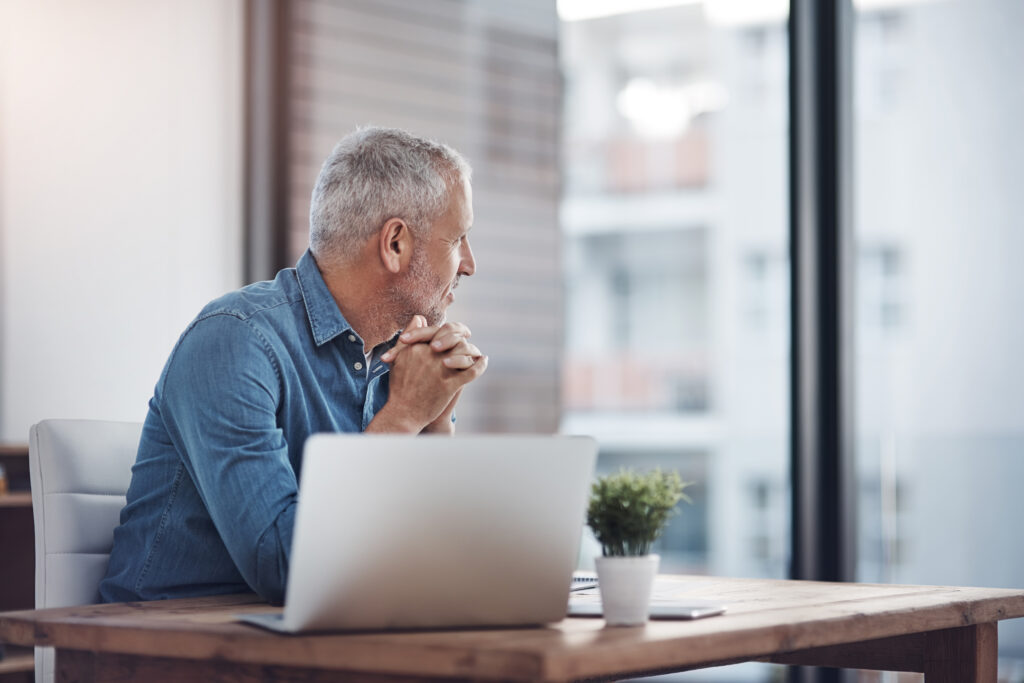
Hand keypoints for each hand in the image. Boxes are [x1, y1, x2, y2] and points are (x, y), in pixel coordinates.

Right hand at [368, 317, 486, 432]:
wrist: (403, 413)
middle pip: (454, 338)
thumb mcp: (400, 357)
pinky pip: (471, 371)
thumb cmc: (400, 386)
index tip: (456, 333)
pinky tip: (484, 361)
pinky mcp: (449, 385)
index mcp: (418, 347)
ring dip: (472, 351)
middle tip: (467, 336)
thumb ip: (410, 335)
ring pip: (464, 351)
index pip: (439, 331)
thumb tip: (419, 317)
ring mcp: (440, 370)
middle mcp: (430, 355)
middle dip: (461, 337)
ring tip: (475, 352)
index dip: (449, 331)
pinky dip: (481, 365)